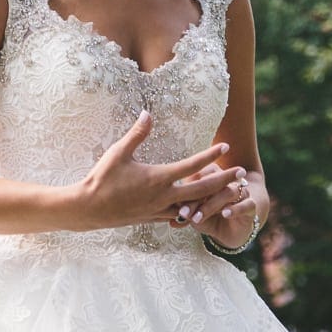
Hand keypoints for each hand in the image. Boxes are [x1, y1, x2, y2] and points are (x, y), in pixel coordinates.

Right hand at [67, 111, 242, 231]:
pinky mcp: (154, 218)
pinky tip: (198, 208)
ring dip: (213, 200)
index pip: (192, 166)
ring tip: (228, 194)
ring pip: (195, 207)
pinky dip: (193, 211)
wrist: (89, 208)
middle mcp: (164, 196)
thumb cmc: (102, 178)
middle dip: (224, 181)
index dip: (210, 155)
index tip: (224, 146)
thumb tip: (148, 113)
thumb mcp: (118, 152)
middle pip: (203, 190)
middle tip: (241, 174)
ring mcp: (160, 210)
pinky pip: (179, 216)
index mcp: (159, 178)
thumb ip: (137, 134)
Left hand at [172, 160, 258, 241]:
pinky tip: (225, 214)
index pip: (197, 177)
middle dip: (196, 199)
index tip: (176, 207)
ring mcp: (240, 192)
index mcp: (210, 176)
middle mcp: (226, 181)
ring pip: (228, 192)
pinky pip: (246, 204)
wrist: (232, 228)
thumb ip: (187, 214)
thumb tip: (171, 222)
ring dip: (211, 205)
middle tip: (184, 214)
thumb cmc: (209, 216)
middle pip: (211, 183)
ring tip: (198, 218)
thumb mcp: (196, 215)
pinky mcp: (251, 205)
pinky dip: (235, 208)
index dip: (186, 191)